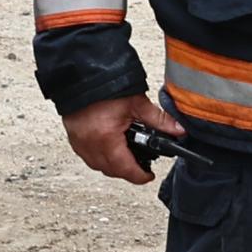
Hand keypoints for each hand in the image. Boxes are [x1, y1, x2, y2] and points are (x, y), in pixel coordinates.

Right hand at [63, 92, 183, 186]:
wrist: (81, 75)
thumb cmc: (104, 87)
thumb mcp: (136, 103)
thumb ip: (159, 119)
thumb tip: (178, 129)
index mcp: (107, 138)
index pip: (126, 169)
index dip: (140, 176)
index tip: (148, 176)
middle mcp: (90, 145)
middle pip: (112, 171)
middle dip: (128, 171)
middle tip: (140, 166)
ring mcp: (79, 143)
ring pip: (98, 166)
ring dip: (113, 166)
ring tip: (126, 157)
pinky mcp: (73, 138)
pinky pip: (88, 157)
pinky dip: (100, 157)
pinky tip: (108, 148)